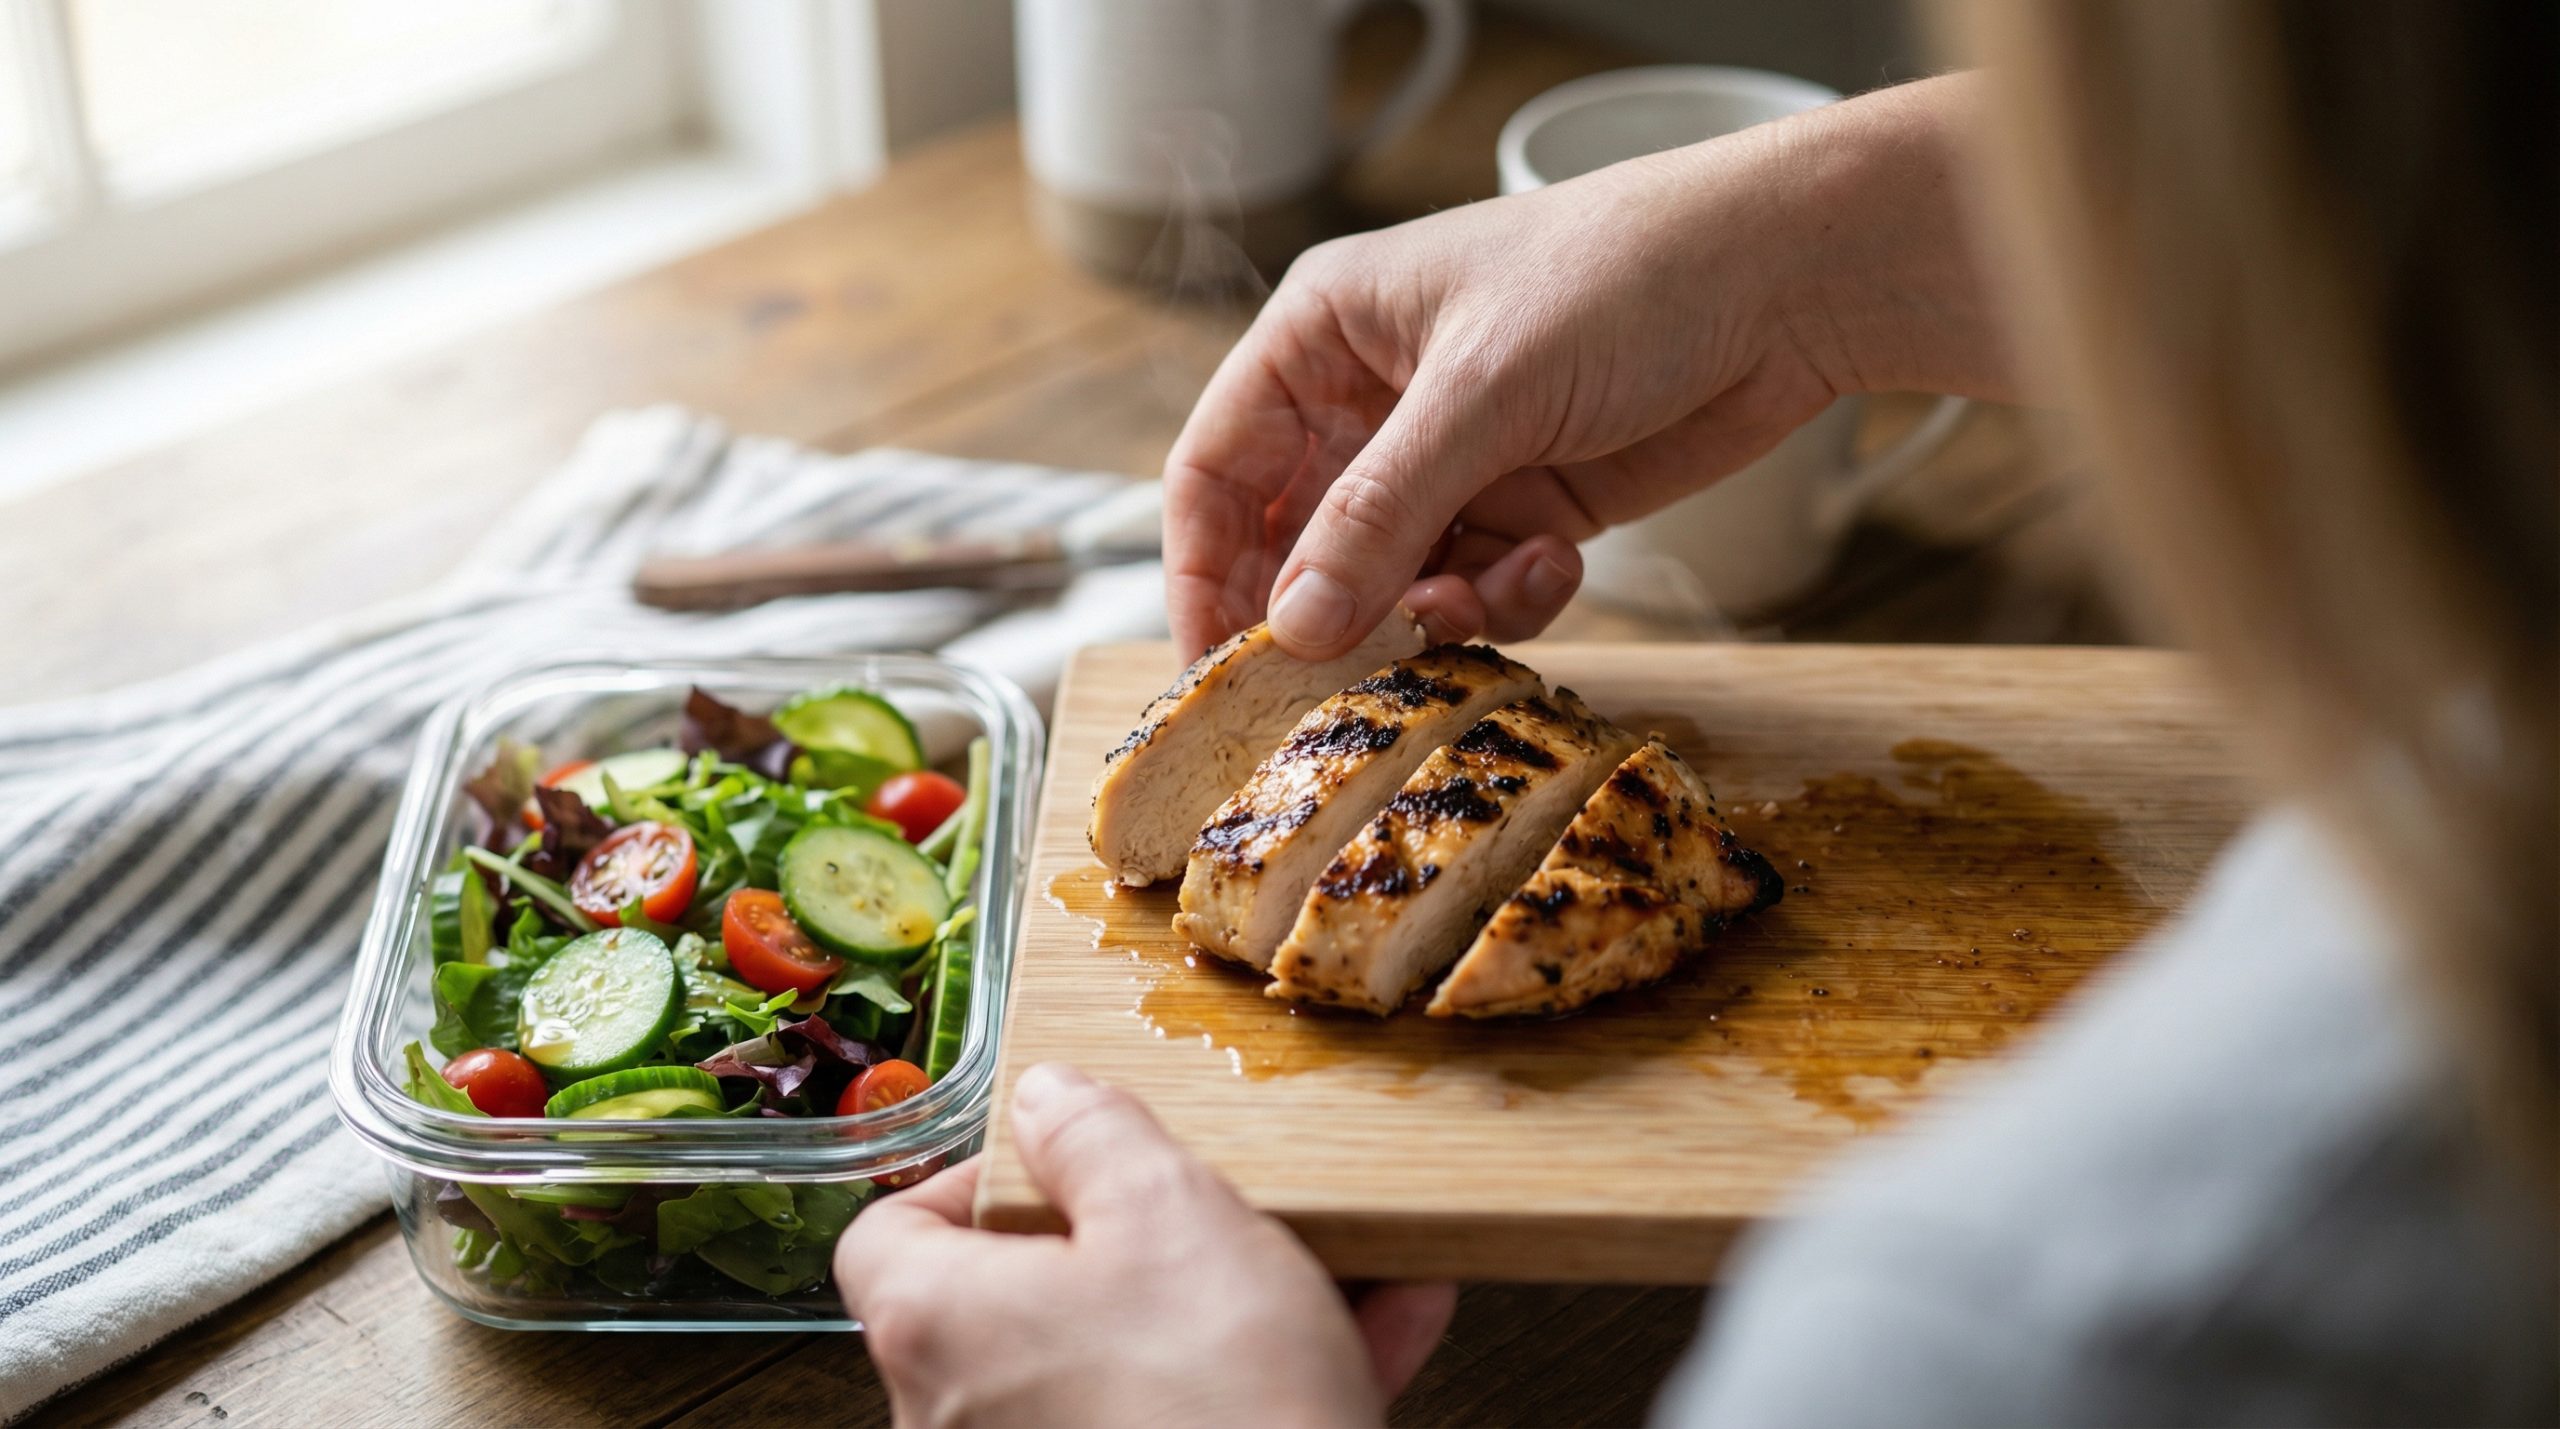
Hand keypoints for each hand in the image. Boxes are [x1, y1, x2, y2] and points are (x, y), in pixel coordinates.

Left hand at [838, 1063, 1455, 1427]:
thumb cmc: (1218, 1404)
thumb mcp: (1168, 1212)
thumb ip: (1096, 1135)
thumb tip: (1048, 1098)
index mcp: (938, 1325)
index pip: (889, 1233)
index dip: (972, 1180)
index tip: (1061, 1157)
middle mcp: (958, 1420)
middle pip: (1026, 1298)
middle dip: (1143, 1240)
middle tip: (1221, 1206)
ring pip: (1130, 1366)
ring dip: (1232, 1307)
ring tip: (1339, 1261)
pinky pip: (1187, 1425)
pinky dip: (1259, 1383)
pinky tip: (1381, 1326)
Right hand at [1162, 74, 2001, 658]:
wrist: (1787, 282)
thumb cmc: (1623, 277)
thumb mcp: (1483, 393)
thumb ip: (1380, 516)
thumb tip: (1297, 628)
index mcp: (1324, 336)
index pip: (1218, 471)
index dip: (1203, 572)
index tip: (1218, 668)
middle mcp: (1374, 401)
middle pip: (1299, 545)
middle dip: (1335, 610)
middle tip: (1354, 674)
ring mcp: (1453, 459)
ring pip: (1393, 583)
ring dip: (1433, 609)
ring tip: (1484, 593)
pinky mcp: (1525, 506)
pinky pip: (1477, 588)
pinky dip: (1508, 595)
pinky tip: (1558, 554)